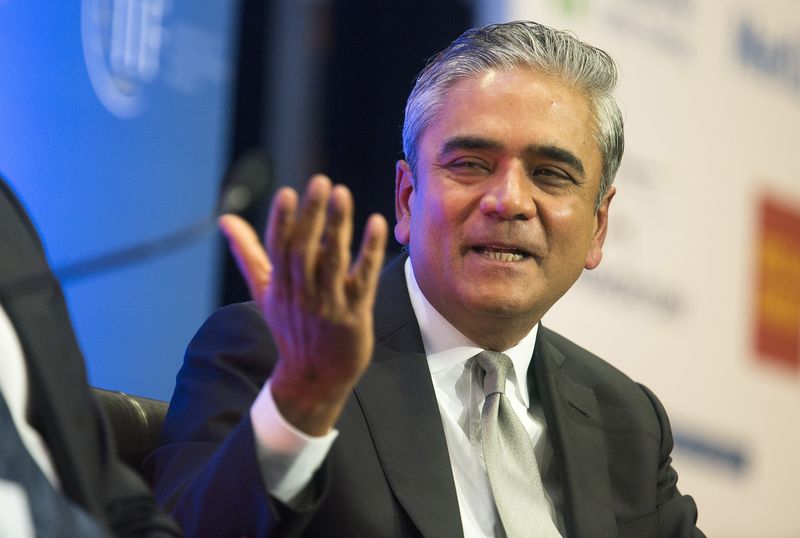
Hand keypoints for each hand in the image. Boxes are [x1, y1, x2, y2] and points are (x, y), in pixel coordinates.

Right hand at [220, 175, 387, 434]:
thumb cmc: (291, 327)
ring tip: (342, 194)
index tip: (287, 192)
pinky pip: (362, 278)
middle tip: (320, 182)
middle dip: (311, 215)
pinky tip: (375, 224)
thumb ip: (247, 252)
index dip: (282, 220)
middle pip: (304, 249)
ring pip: (332, 260)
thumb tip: (225, 219)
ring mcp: (329, 304)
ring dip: (338, 226)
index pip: (278, 248)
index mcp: (280, 285)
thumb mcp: (265, 291)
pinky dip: (368, 251)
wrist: (315, 377)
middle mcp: (302, 293)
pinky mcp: (354, 313)